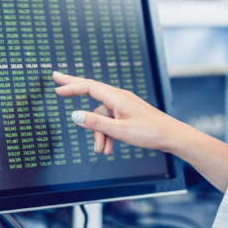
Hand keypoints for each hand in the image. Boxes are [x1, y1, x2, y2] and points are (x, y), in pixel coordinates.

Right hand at [53, 71, 176, 154]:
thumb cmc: (150, 132)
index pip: (89, 87)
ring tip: (102, 150)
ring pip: (101, 116)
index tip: (56, 86)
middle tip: (56, 78)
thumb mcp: (119, 130)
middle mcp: (119, 98)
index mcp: (117, 98)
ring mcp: (123, 105)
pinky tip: (109, 148)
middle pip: (91, 90)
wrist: (171, 136)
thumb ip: (96, 123)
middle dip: (73, 87)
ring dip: (98, 133)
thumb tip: (75, 115)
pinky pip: (110, 121)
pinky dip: (107, 134)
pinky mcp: (127, 113)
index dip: (71, 86)